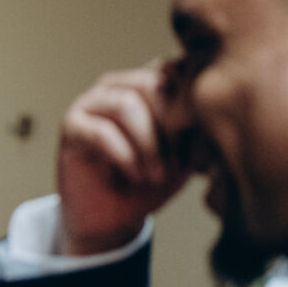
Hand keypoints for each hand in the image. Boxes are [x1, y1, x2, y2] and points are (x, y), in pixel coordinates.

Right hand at [56, 63, 193, 255]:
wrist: (114, 217)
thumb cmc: (153, 181)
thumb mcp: (191, 152)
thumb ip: (203, 126)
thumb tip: (216, 112)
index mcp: (152, 81)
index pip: (180, 69)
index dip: (195, 108)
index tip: (204, 149)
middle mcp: (121, 84)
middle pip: (154, 82)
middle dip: (172, 126)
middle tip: (181, 162)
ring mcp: (93, 100)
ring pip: (128, 104)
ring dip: (148, 144)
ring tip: (157, 174)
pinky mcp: (71, 125)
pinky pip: (102, 132)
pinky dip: (126, 158)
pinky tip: (136, 177)